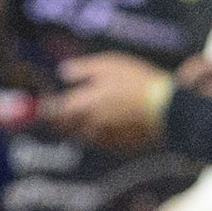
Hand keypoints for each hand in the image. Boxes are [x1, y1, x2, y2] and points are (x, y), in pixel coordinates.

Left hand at [46, 53, 172, 149]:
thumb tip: (64, 72)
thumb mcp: (108, 64)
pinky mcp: (121, 146)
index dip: (46, 107)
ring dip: (80, 129)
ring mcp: (104, 137)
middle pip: (66, 127)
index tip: (44, 105)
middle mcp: (88, 124)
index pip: (54, 109)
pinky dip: (100, 136)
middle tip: (61, 114)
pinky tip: (107, 128)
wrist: (167, 108)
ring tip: (84, 120)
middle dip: (61, 120)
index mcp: (82, 104)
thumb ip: (82, 69)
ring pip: (84, 136)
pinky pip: (103, 143)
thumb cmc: (137, 82)